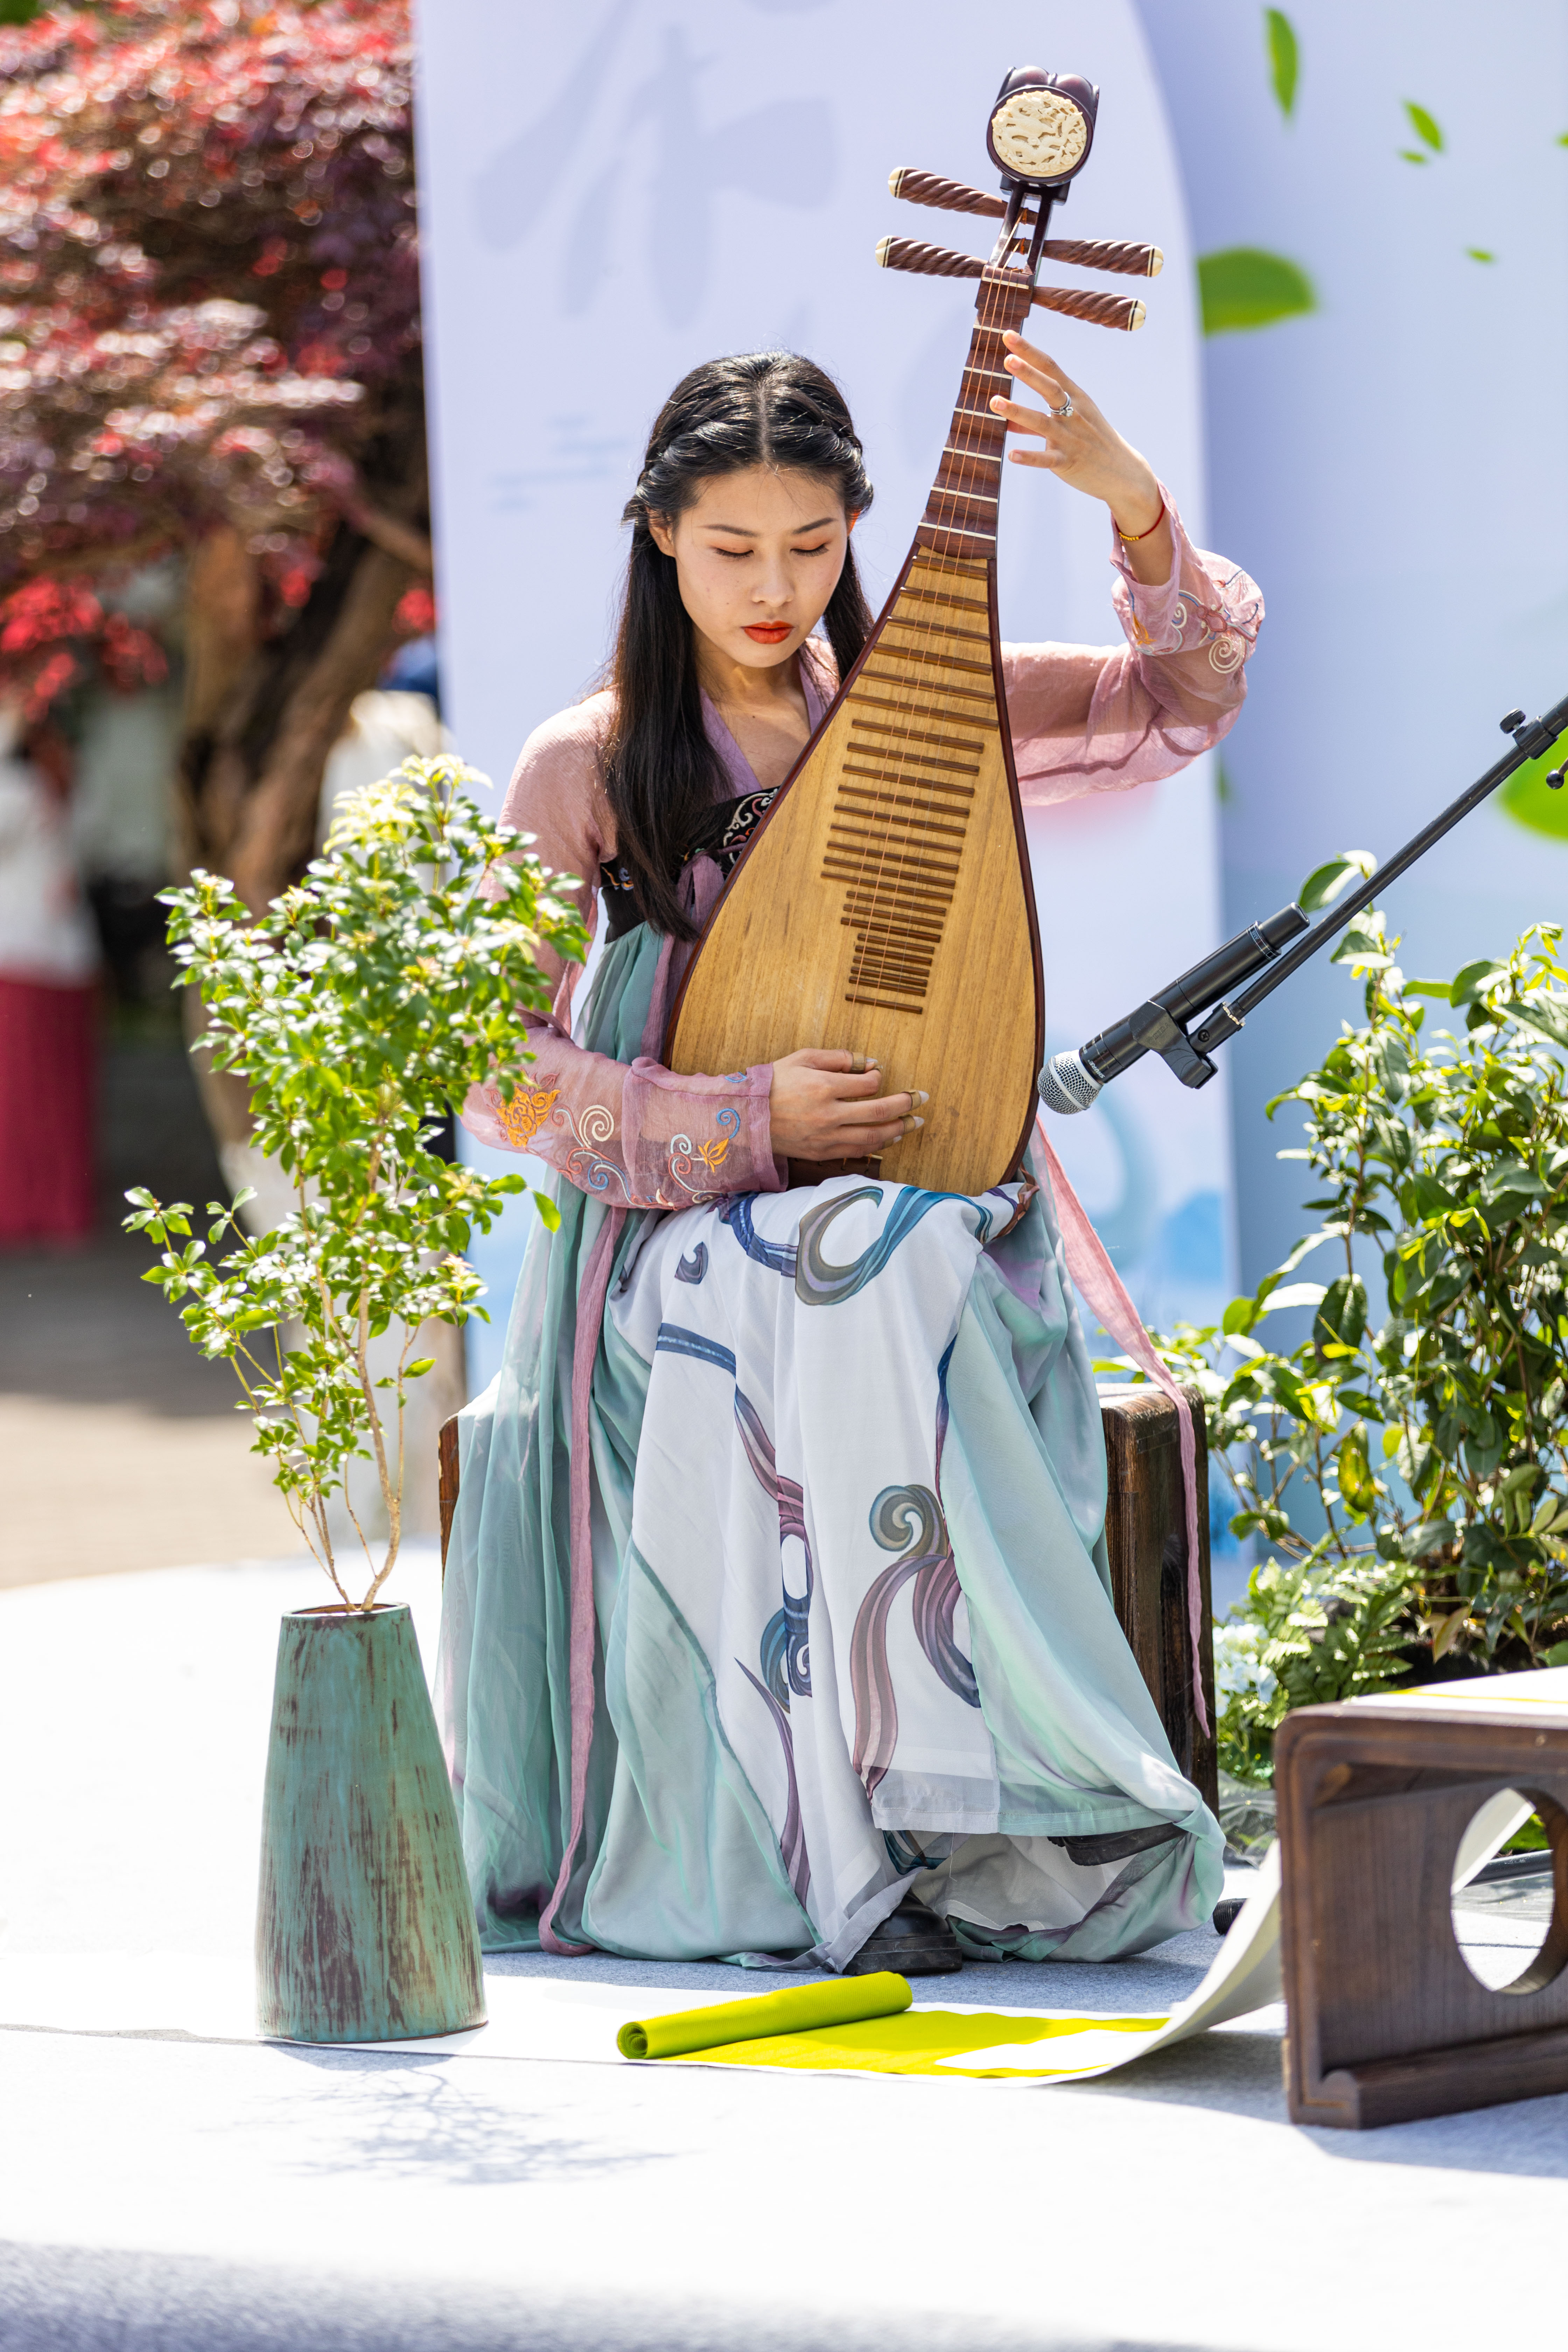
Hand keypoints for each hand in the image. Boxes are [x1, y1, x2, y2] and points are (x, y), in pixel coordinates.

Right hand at [767, 1048, 924, 1160]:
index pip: (868, 1084)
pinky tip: (890, 1137)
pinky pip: (858, 1151)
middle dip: (906, 1105)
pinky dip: (878, 1144)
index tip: (879, 1074)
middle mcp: (828, 1115)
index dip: (879, 1078)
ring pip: (873, 1136)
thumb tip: (870, 1063)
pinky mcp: (822, 1153)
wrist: (746, 1118)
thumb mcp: (803, 1058)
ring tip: (915, 1122)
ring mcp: (826, 1137)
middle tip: (923, 1098)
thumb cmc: (774, 1083)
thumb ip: (838, 1058)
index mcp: (823, 1087)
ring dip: (899, 1129)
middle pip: (879, 1112)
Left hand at [990, 330, 1172, 584]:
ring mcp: (1070, 438)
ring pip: (1042, 422)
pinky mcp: (1068, 462)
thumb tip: (1009, 422)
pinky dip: (1029, 456)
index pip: (1051, 368)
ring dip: (1017, 412)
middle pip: (1050, 388)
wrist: (1121, 473)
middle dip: (1029, 373)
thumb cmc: (1092, 443)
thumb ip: (1038, 421)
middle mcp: (1073, 413)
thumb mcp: (1070, 424)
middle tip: (1007, 359)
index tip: (1008, 335)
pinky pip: (1046, 459)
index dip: (1030, 351)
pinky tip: (1011, 454)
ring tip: (994, 402)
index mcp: (1075, 397)